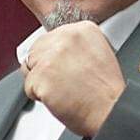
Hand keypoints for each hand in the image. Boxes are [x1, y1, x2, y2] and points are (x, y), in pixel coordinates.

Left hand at [21, 21, 124, 136]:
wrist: (110, 110)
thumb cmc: (106, 91)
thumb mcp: (98, 53)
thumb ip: (75, 47)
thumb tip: (56, 50)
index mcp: (82, 29)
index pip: (50, 38)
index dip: (54, 58)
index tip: (64, 68)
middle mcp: (66, 38)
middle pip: (36, 50)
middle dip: (44, 68)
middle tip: (63, 82)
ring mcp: (52, 56)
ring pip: (30, 67)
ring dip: (41, 82)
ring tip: (63, 90)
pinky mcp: (41, 75)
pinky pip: (28, 86)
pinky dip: (40, 97)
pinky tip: (59, 98)